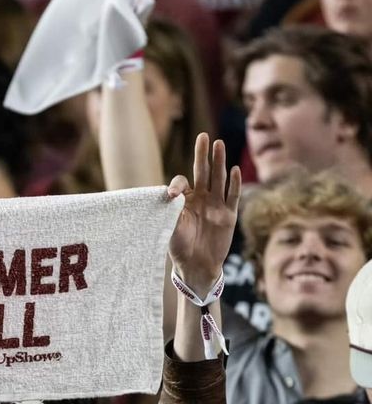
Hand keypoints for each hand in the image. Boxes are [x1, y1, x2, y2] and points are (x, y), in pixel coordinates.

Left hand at [167, 133, 240, 296]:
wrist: (196, 267)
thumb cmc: (179, 248)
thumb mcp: (169, 228)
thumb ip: (171, 210)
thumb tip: (172, 193)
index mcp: (185, 201)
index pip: (183, 182)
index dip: (179, 183)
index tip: (173, 194)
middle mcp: (202, 199)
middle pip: (204, 172)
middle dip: (203, 155)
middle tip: (204, 136)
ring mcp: (216, 206)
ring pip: (219, 180)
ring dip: (219, 162)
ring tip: (219, 144)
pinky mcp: (228, 216)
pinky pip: (232, 197)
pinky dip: (233, 184)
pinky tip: (233, 170)